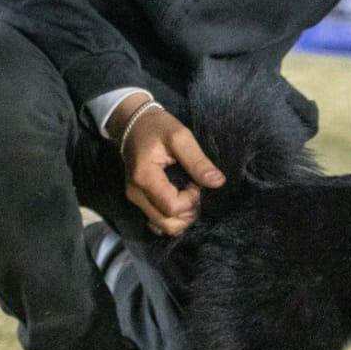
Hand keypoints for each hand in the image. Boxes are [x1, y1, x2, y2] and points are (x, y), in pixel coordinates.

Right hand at [110, 94, 224, 235]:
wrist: (132, 123)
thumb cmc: (157, 127)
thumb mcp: (180, 137)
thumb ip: (198, 161)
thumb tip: (218, 182)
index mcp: (144, 177)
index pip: (172, 207)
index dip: (190, 200)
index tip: (195, 182)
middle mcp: (136, 194)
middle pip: (168, 223)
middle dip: (189, 212)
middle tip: (194, 189)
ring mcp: (135, 199)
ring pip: (164, 226)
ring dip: (183, 216)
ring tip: (188, 194)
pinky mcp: (139, 201)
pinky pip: (160, 219)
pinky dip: (174, 215)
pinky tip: (180, 197)